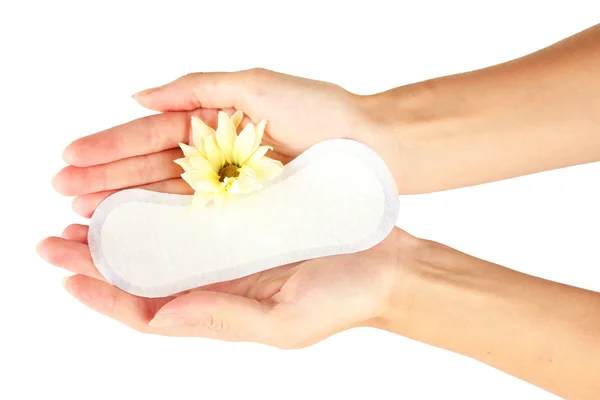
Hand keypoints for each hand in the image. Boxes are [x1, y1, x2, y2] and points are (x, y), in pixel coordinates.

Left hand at [37, 225, 411, 346]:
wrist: (386, 264)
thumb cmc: (343, 298)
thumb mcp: (284, 322)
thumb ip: (220, 319)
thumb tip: (157, 317)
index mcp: (219, 307)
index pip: (148, 310)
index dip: (104, 298)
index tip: (67, 280)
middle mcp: (217, 279)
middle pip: (144, 272)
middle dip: (96, 259)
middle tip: (54, 240)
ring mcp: (231, 248)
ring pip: (162, 239)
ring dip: (122, 226)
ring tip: (84, 210)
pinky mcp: (248, 220)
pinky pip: (195, 211)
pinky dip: (164, 201)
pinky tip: (144, 187)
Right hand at [51, 68, 375, 216]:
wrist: (375, 150)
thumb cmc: (323, 113)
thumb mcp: (258, 86)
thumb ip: (198, 88)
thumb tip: (137, 95)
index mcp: (216, 122)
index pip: (150, 136)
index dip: (109, 148)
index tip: (69, 159)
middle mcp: (219, 157)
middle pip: (150, 169)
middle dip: (105, 179)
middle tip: (60, 192)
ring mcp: (233, 188)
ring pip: (168, 198)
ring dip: (124, 205)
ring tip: (82, 216)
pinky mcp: (251, 214)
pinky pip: (200, 220)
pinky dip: (165, 225)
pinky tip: (135, 232)